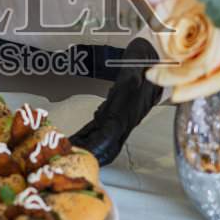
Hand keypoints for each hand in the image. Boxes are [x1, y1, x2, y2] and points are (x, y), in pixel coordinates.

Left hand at [68, 38, 162, 166]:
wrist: (155, 59)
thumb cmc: (144, 61)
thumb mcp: (137, 65)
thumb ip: (134, 75)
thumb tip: (132, 80)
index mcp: (126, 113)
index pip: (109, 138)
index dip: (95, 149)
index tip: (80, 155)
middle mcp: (122, 121)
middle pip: (106, 148)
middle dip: (89, 157)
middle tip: (67, 161)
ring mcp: (117, 119)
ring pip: (101, 142)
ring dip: (85, 149)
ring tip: (65, 152)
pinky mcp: (112, 114)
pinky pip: (97, 130)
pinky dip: (85, 137)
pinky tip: (73, 139)